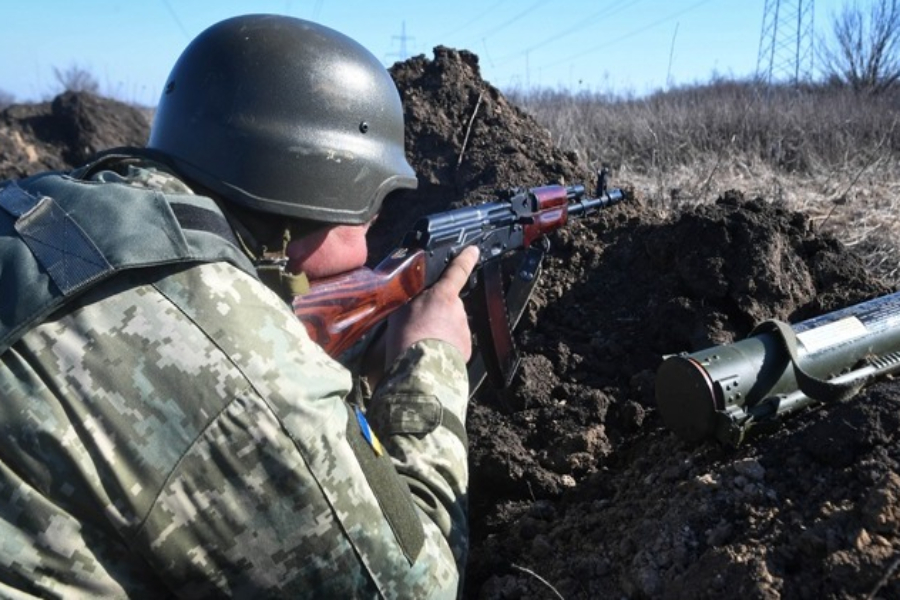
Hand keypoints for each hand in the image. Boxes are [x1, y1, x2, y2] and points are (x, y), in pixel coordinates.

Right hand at [384, 246, 479, 364]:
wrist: (420, 369)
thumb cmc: (406, 340)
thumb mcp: (399, 311)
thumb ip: (410, 299)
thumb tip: (409, 298)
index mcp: (442, 295)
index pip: (457, 271)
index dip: (465, 259)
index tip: (473, 251)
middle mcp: (457, 310)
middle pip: (448, 305)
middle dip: (437, 313)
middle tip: (418, 326)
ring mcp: (463, 329)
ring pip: (452, 325)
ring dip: (440, 332)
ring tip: (421, 344)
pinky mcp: (465, 348)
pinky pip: (455, 343)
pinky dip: (445, 347)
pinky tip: (431, 354)